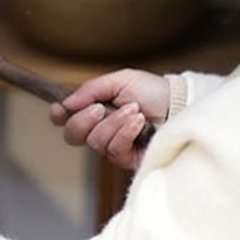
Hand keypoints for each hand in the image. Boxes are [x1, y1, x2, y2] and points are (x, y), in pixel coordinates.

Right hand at [48, 69, 168, 170]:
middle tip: (100, 109)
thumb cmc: (153, 91)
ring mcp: (113, 146)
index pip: (65, 120)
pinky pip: (114, 149)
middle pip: (72, 135)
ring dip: (113, 123)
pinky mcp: (128, 159)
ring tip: (133, 110)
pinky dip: (125, 132)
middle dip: (82, 121)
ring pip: (94, 141)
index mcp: (94, 111)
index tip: (60, 109)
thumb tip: (66, 103)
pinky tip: (139, 122)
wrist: (180, 105)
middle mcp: (100, 130)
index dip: (58, 116)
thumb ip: (91, 89)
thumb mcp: (121, 81)